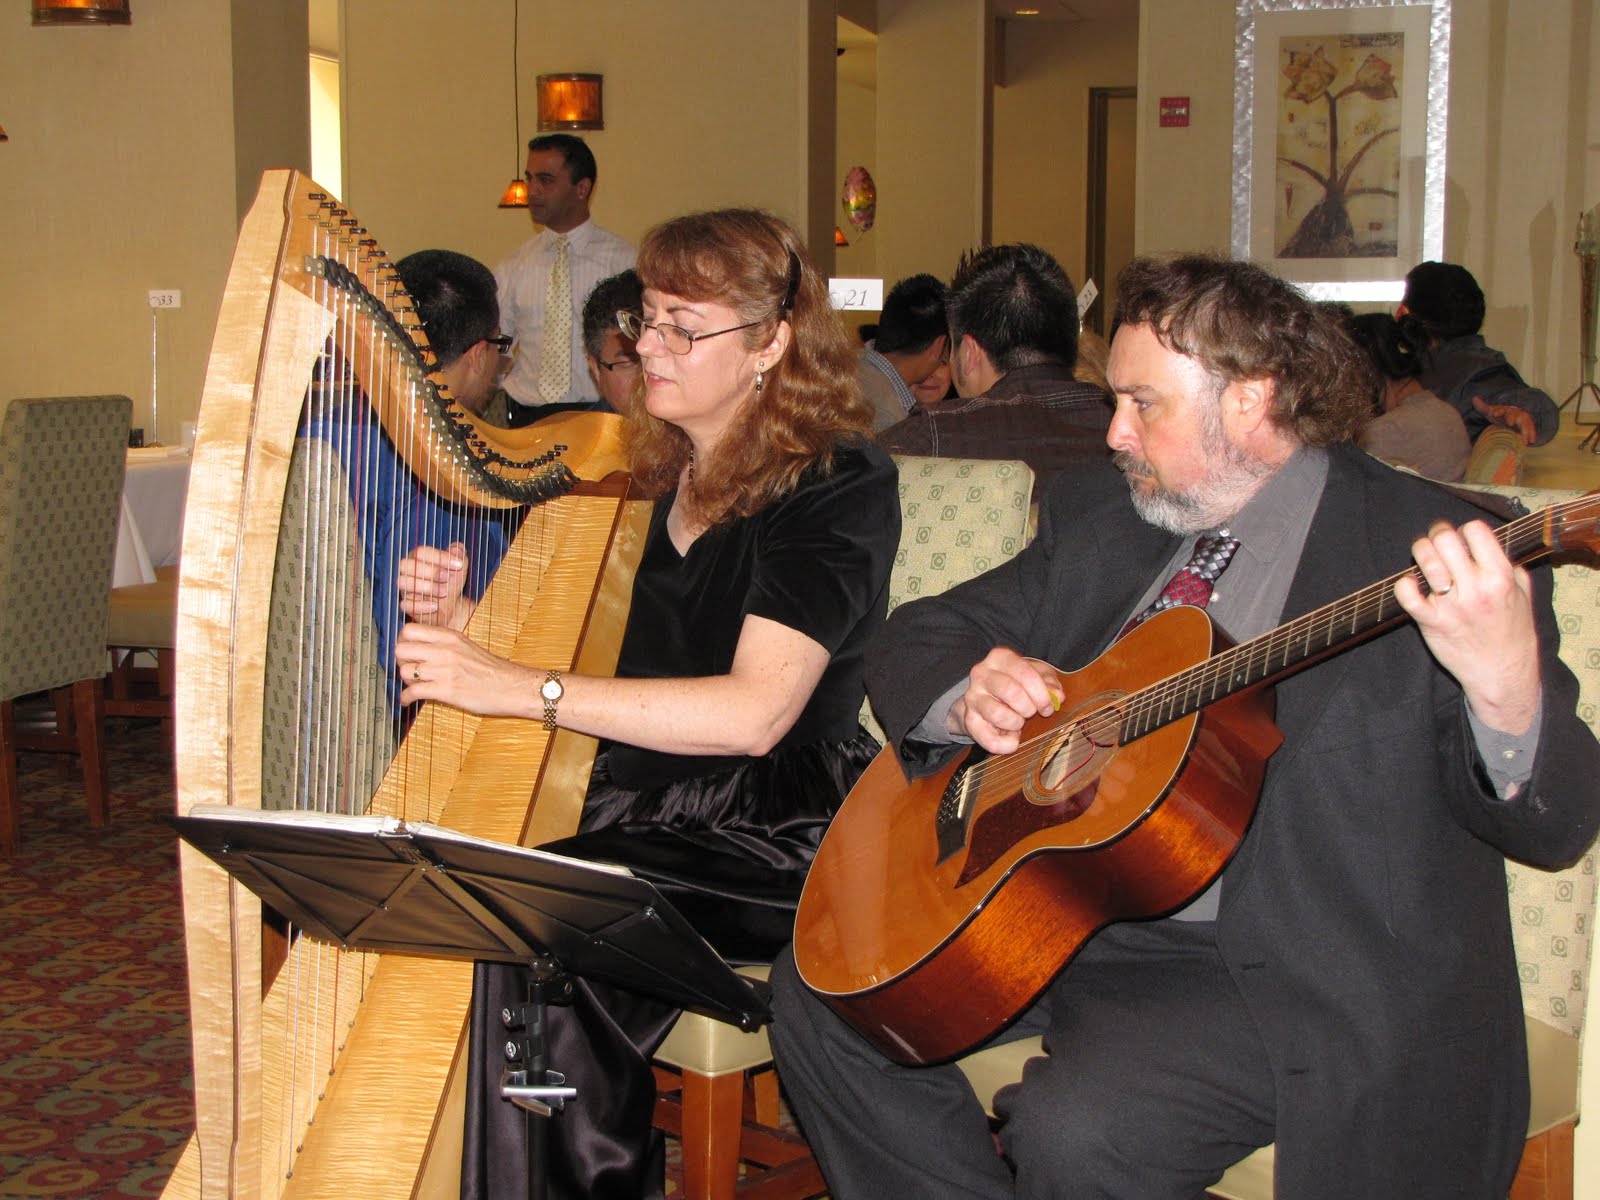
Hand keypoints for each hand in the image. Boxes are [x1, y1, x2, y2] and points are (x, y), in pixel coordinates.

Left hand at [394, 621, 535, 716]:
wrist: (512, 687)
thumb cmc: (491, 670)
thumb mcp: (466, 646)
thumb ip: (444, 644)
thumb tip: (420, 648)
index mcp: (450, 636)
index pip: (409, 629)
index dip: (403, 642)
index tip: (408, 652)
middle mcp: (445, 650)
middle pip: (401, 649)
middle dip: (401, 661)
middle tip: (409, 669)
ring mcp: (445, 670)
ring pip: (405, 671)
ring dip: (406, 681)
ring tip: (414, 686)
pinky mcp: (446, 690)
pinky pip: (413, 692)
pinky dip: (406, 698)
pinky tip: (409, 701)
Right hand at [398, 541, 472, 629]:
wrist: (453, 605)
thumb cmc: (452, 581)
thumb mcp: (459, 567)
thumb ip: (459, 553)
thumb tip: (456, 548)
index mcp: (418, 557)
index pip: (421, 551)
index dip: (440, 557)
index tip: (459, 565)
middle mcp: (408, 571)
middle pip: (406, 564)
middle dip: (430, 571)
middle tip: (447, 577)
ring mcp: (405, 588)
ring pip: (402, 582)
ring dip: (426, 587)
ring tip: (444, 592)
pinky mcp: (406, 605)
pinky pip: (404, 604)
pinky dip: (421, 605)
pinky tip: (436, 606)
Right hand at [947, 648, 1063, 754]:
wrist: (987, 696)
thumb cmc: (1017, 683)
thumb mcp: (1037, 675)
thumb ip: (1050, 683)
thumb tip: (1057, 696)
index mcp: (1000, 658)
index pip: (1025, 673)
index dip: (1041, 694)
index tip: (1048, 707)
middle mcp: (981, 674)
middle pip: (1011, 692)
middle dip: (1029, 708)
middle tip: (1032, 713)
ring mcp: (972, 697)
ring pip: (997, 714)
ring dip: (1016, 723)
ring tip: (1019, 722)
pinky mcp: (969, 719)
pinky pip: (988, 739)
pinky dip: (1006, 745)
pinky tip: (1012, 740)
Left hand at [1393, 519, 1540, 734]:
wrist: (1502, 674)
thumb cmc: (1512, 633)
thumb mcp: (1523, 595)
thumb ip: (1509, 567)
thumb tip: (1490, 545)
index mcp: (1501, 577)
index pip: (1475, 530)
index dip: (1464, 531)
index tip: (1462, 542)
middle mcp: (1476, 588)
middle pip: (1445, 539)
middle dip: (1437, 536)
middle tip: (1437, 545)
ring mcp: (1452, 605)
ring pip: (1425, 559)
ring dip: (1421, 555)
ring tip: (1426, 565)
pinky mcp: (1431, 621)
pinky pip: (1406, 594)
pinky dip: (1403, 584)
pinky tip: (1412, 585)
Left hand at [1472, 396, 1536, 444]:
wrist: (1510, 416)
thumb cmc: (1499, 415)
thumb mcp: (1490, 411)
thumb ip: (1482, 407)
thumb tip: (1474, 398)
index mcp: (1504, 410)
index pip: (1501, 409)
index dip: (1498, 411)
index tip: (1494, 413)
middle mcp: (1514, 413)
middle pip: (1514, 414)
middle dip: (1512, 417)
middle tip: (1510, 423)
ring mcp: (1522, 419)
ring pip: (1525, 422)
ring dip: (1525, 430)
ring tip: (1523, 439)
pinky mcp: (1527, 425)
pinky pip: (1531, 429)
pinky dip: (1532, 434)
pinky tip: (1532, 441)